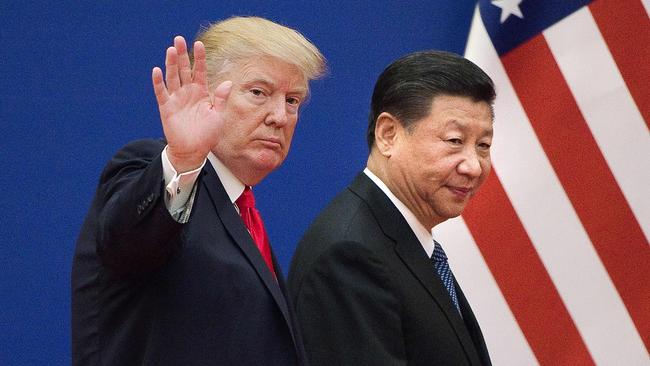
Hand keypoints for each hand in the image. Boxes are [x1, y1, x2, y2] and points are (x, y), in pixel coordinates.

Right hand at [152, 36, 231, 172]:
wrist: (193, 151)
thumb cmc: (207, 134)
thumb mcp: (218, 116)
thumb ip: (220, 98)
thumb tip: (228, 82)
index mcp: (201, 92)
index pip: (199, 71)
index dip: (199, 58)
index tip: (199, 43)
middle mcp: (188, 92)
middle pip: (184, 69)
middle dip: (182, 54)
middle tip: (178, 38)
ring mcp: (176, 99)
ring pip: (172, 77)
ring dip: (170, 64)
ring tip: (170, 49)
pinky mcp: (166, 107)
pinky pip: (161, 92)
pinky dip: (158, 82)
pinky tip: (157, 70)